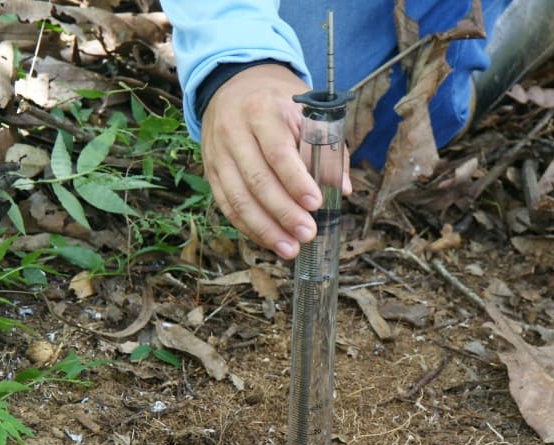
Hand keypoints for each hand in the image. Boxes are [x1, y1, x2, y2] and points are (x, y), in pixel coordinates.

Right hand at [201, 64, 351, 259]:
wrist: (234, 85)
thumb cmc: (279, 103)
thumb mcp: (307, 112)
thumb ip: (328, 148)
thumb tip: (342, 188)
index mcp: (263, 112)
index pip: (278, 151)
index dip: (296, 180)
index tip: (315, 203)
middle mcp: (235, 132)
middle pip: (257, 180)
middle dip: (284, 213)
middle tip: (308, 234)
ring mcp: (219, 153)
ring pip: (238, 198)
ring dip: (265, 229)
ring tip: (290, 249)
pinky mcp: (211, 171)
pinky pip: (227, 205)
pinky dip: (248, 227)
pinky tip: (269, 241)